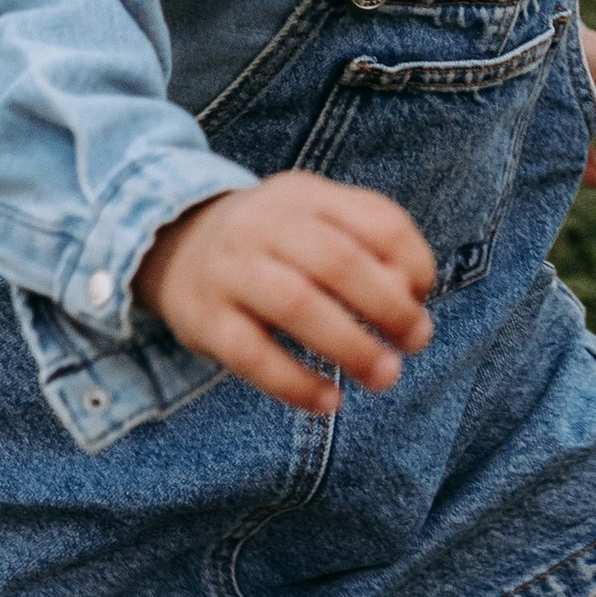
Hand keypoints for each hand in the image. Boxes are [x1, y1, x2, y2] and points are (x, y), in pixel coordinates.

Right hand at [135, 173, 437, 417]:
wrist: (173, 243)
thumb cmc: (272, 243)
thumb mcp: (315, 219)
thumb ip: (367, 244)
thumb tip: (413, 299)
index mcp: (305, 195)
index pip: (377, 220)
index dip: (413, 261)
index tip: (422, 298)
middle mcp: (264, 224)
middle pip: (338, 261)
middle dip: (389, 307)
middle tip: (416, 342)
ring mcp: (230, 270)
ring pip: (296, 304)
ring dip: (350, 346)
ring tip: (384, 375)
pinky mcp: (203, 319)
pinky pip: (252, 355)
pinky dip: (296, 384)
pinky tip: (328, 401)